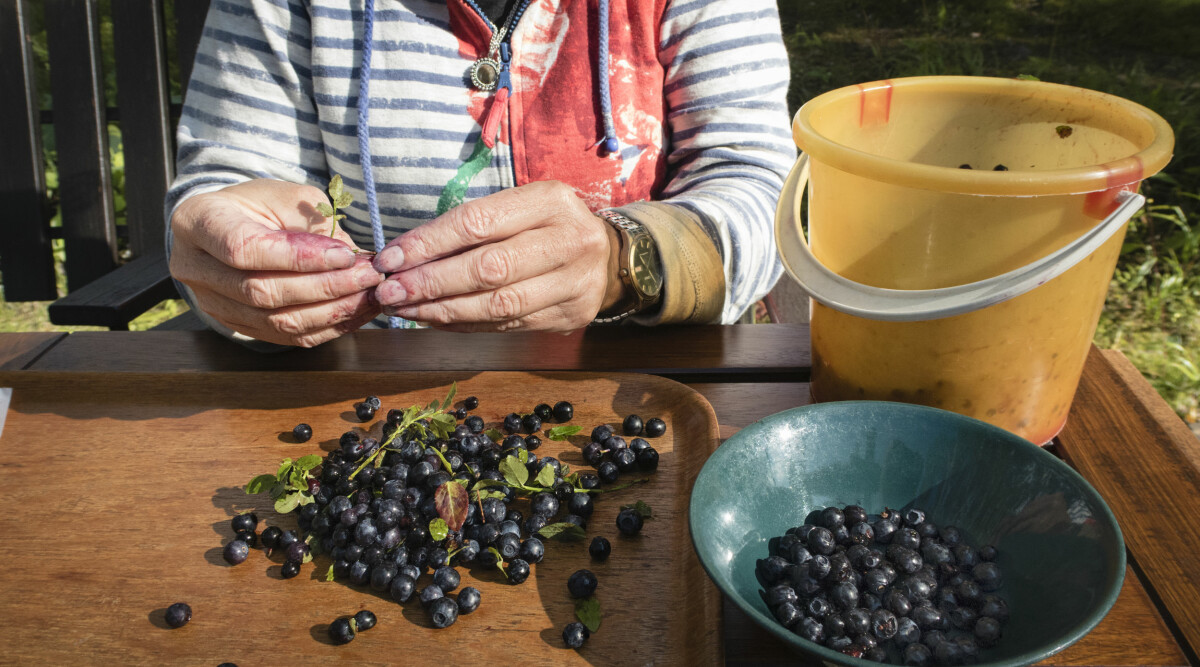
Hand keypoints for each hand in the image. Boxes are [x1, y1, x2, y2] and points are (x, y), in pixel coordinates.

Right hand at [168, 179, 383, 346]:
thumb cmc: (255, 205)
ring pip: (277, 321)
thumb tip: (351, 259)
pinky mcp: (238, 326)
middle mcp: (196, 269)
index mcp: (199, 223)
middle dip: (325, 287)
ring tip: (369, 294)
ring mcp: (213, 304)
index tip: (345, 255)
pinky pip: (287, 336)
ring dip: (332, 311)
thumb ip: (313, 223)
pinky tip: (356, 311)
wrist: (227, 227)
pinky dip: (327, 327)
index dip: (298, 257)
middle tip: (369, 276)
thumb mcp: (284, 196)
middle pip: (262, 292)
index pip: (244, 249)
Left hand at [371, 181, 624, 331]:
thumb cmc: (545, 226)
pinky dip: (466, 324)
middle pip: (488, 268)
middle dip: (431, 283)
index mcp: (551, 201)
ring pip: (498, 304)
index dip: (429, 243)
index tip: (390, 258)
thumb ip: (472, 226)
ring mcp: (575, 282)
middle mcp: (569, 240)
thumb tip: (405, 255)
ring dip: (444, 310)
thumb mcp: (519, 207)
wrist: (607, 256)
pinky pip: (508, 325)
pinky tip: (436, 320)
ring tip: (406, 309)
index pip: (478, 223)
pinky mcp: (571, 315)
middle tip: (390, 292)